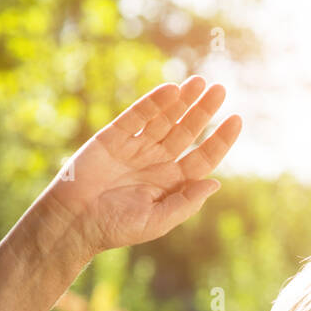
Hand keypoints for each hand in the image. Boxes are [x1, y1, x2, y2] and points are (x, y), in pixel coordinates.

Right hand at [43, 76, 241, 256]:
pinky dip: (153, 103)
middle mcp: (157, 162)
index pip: (202, 158)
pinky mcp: (114, 137)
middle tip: (220, 90)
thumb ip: (186, 203)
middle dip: (203, 112)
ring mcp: (136, 148)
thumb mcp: (157, 221)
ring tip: (200, 82)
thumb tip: (216, 183)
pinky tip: (171, 91)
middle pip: (187, 132)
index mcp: (171, 183)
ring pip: (164, 119)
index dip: (220, 139)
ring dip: (182, 101)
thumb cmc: (115, 228)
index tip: (237, 120)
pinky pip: (137, 116)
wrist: (74, 221)